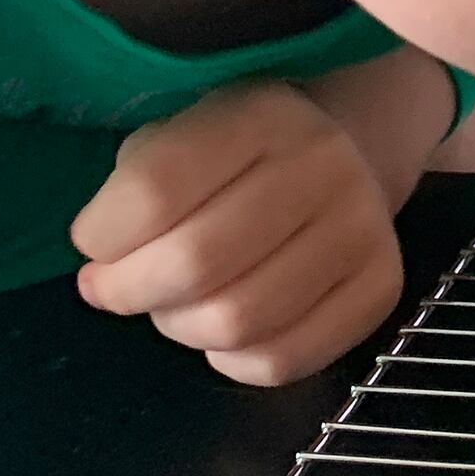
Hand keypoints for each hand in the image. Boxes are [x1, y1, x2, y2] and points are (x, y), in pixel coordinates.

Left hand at [69, 79, 403, 384]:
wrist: (346, 155)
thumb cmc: (235, 155)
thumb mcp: (179, 134)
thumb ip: (133, 192)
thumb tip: (104, 279)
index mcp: (261, 114)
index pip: (156, 190)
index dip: (102, 235)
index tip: (93, 243)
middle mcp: (323, 164)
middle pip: (195, 262)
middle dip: (129, 289)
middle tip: (115, 287)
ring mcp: (361, 229)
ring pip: (236, 321)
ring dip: (179, 326)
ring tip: (174, 303)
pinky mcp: (381, 288)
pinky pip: (280, 361)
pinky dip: (231, 360)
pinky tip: (223, 330)